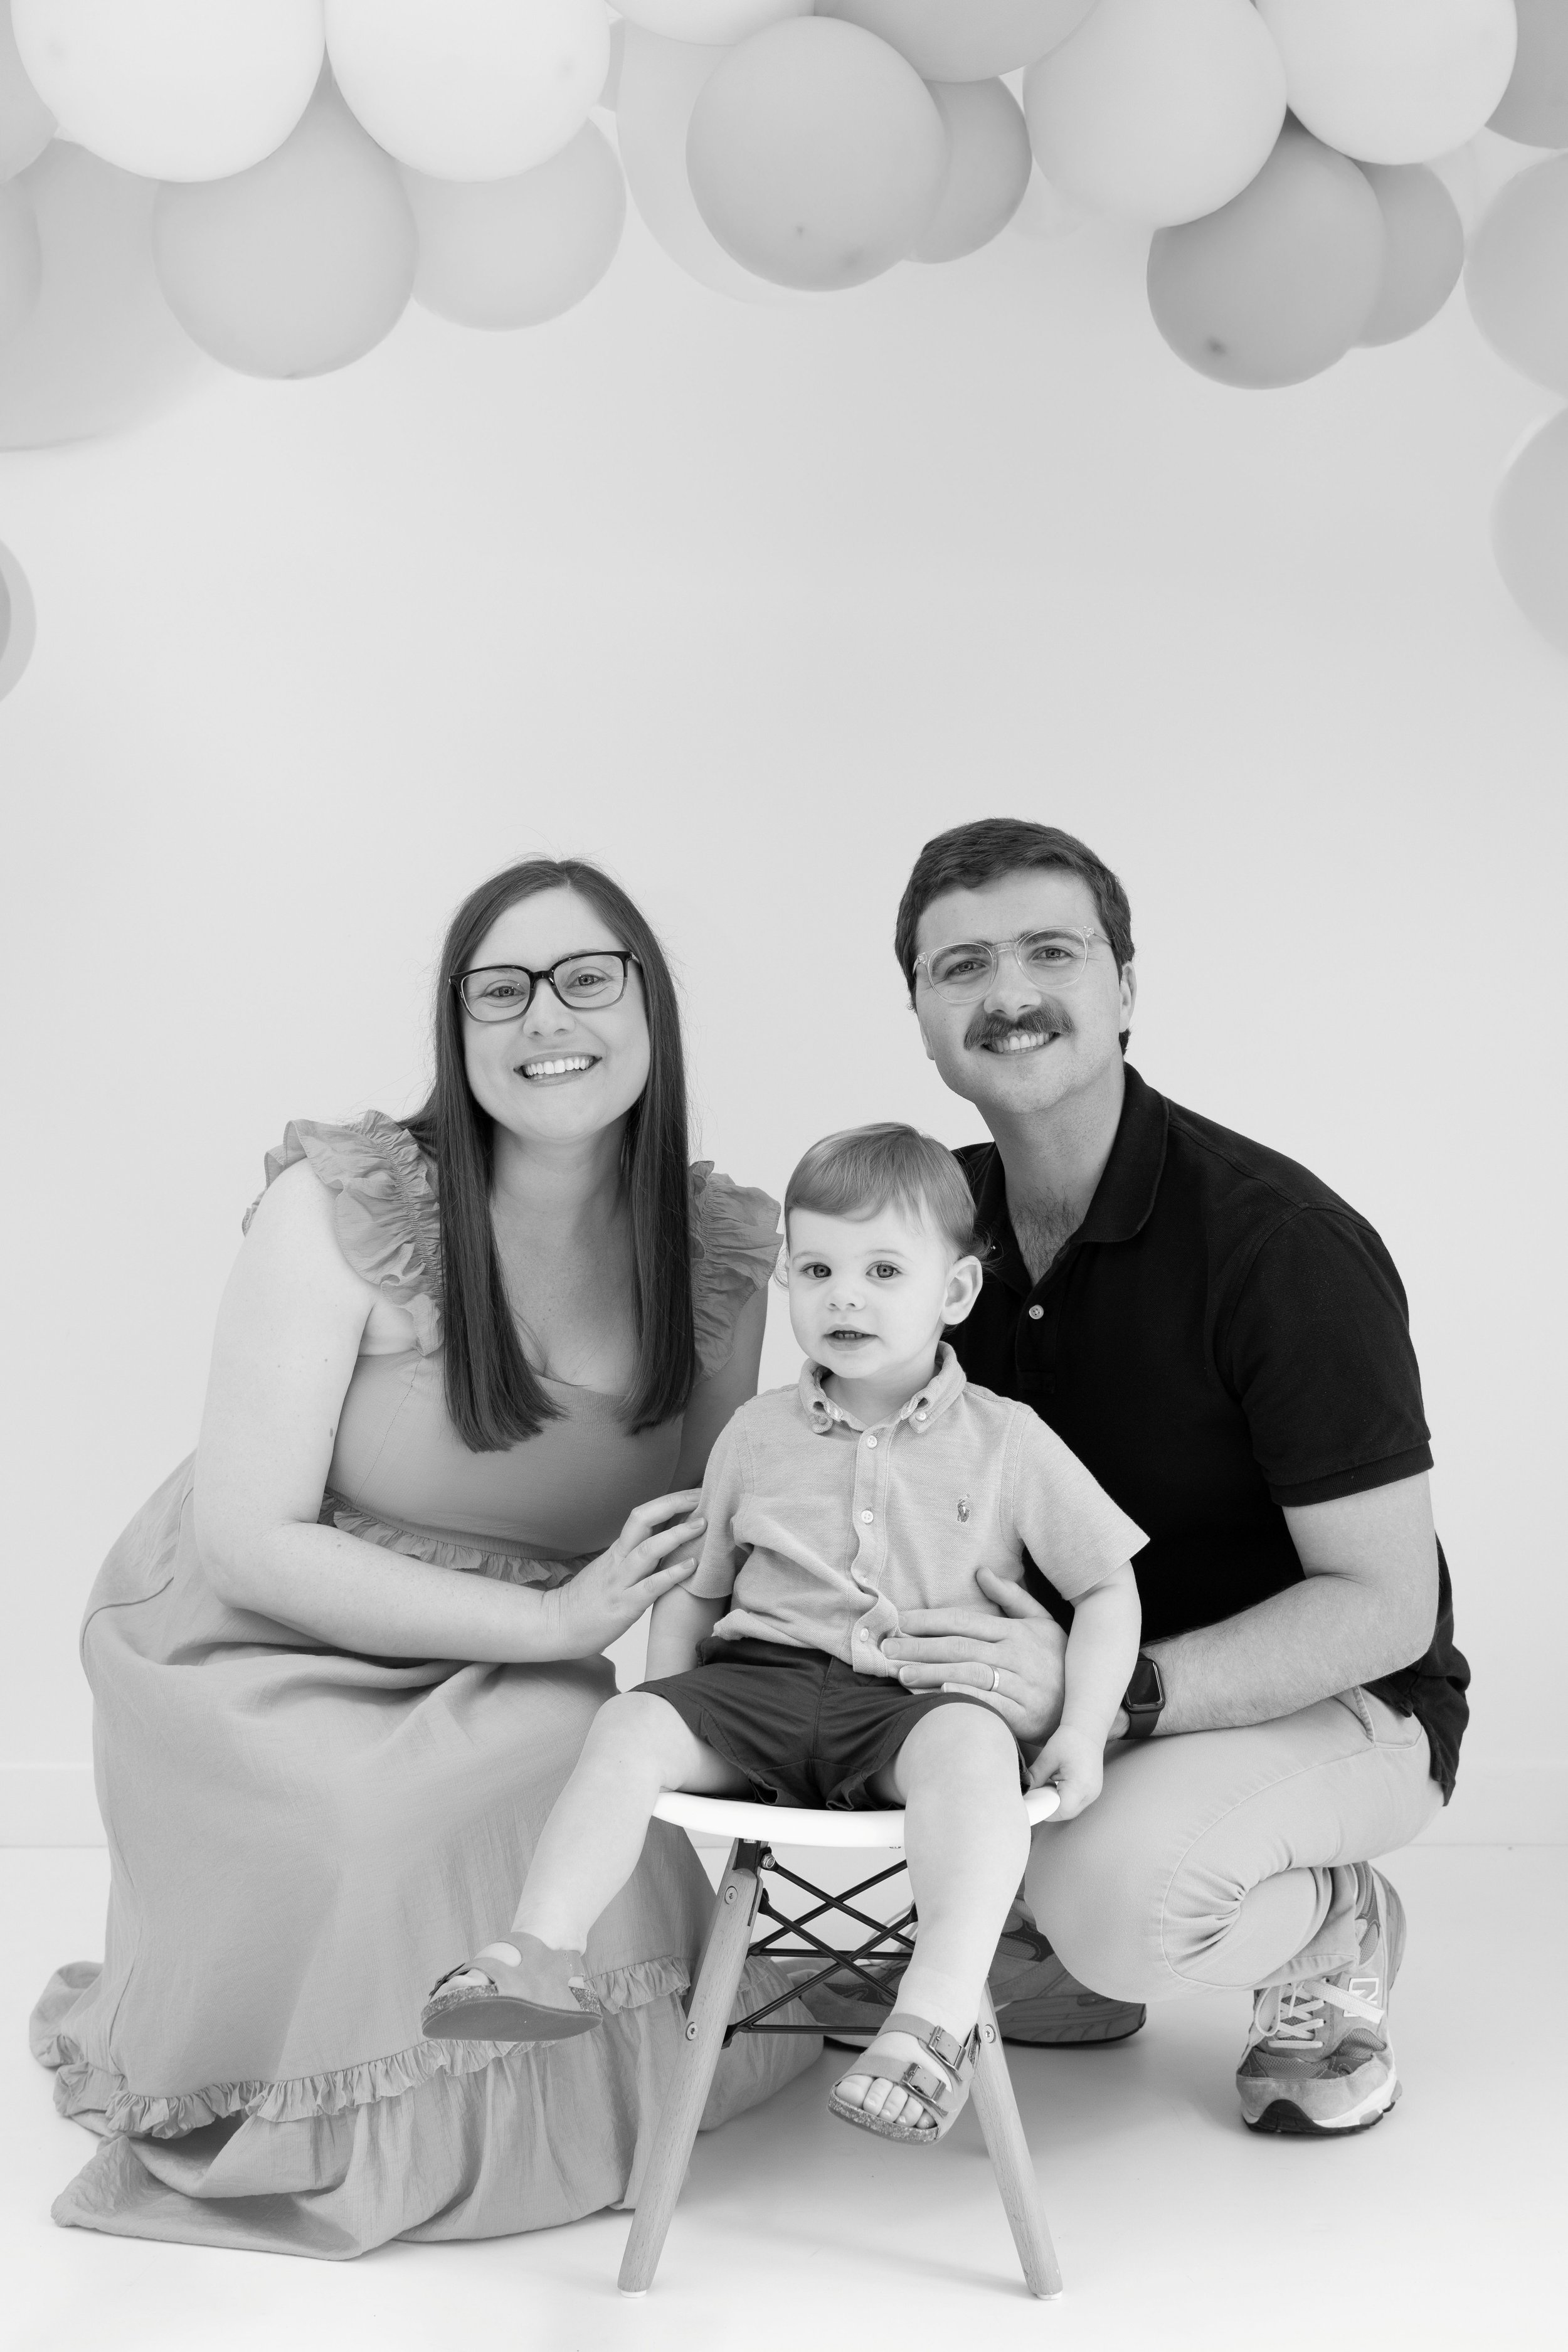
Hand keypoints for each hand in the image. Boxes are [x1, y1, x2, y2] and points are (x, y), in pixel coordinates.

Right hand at [541, 1491, 703, 1659]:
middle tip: (703, 1497)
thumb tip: (665, 1540)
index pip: (643, 1514)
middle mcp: (619, 1559)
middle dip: (674, 1504)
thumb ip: (635, 1554)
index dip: (670, 1500)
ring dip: (677, 1535)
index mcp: (618, 1549)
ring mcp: (620, 1582)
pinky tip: (691, 1565)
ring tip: (702, 1525)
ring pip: (647, 1550)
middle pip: (642, 1519)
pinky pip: (650, 1586)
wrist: (558, 1626)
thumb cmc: (588, 1599)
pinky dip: (672, 1574)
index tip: (696, 1492)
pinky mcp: (624, 1606)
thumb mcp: (612, 1568)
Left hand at [879, 1567, 1067, 1744]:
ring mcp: (1022, 1684)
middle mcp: (1017, 1654)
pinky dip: (966, 1697)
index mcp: (1015, 1631)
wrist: (1087, 1704)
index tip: (900, 1621)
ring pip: (970, 1673)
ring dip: (933, 1673)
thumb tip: (982, 1572)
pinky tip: (941, 1695)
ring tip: (901, 1674)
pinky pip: (991, 1704)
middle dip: (920, 1647)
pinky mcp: (1026, 1713)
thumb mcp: (1042, 1623)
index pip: (965, 1621)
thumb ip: (1012, 1598)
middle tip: (887, 1649)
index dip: (931, 1620)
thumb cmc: (1058, 1661)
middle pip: (960, 1647)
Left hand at [1029, 1726, 1102, 1820]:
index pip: (1061, 1811)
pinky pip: (1077, 1801)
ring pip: (1071, 1808)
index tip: (1033, 1804)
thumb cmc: (1069, 1739)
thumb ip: (1035, 1777)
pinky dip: (1065, 1797)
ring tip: (1048, 1786)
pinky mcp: (1093, 1789)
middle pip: (1066, 1813)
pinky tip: (1057, 1784)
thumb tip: (1024, 1791)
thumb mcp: (1047, 1758)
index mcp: (1080, 1786)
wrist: (1088, 1728)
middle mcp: (1090, 1793)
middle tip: (1037, 1795)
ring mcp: (1094, 1792)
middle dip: (1049, 1807)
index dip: (1044, 1810)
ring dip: (1057, 1802)